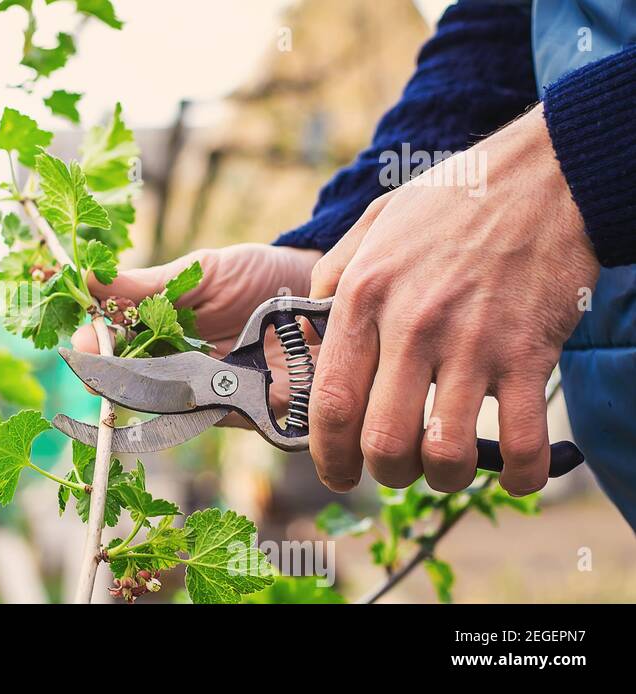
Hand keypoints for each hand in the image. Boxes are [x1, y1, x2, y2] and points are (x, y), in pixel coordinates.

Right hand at [73, 242, 321, 424]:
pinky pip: (204, 416)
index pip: (115, 342)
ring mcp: (205, 390)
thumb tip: (89, 277)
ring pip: (161, 402)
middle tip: (94, 368)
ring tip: (129, 383)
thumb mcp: (201, 272)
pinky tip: (174, 397)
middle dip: (108, 376)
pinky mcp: (238, 411)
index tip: (81, 341)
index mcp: (159, 329)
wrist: (322, 294)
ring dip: (142, 395)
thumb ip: (149, 285)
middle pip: (130, 379)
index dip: (95, 344)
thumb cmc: (258, 277)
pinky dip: (186, 409)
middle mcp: (176, 364)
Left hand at [308, 105, 598, 495]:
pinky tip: (520, 473)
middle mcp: (411, 325)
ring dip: (445, 478)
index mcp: (364, 297)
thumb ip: (335, 277)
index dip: (328, 455)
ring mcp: (472, 342)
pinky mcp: (528, 352)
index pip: (330, 402)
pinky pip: (523, 439)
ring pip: (445, 452)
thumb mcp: (375, 224)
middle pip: (382, 441)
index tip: (336, 472)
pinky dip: (522, 474)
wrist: (543, 174)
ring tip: (447, 467)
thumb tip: (313, 330)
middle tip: (394, 470)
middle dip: (384, 473)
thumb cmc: (453, 199)